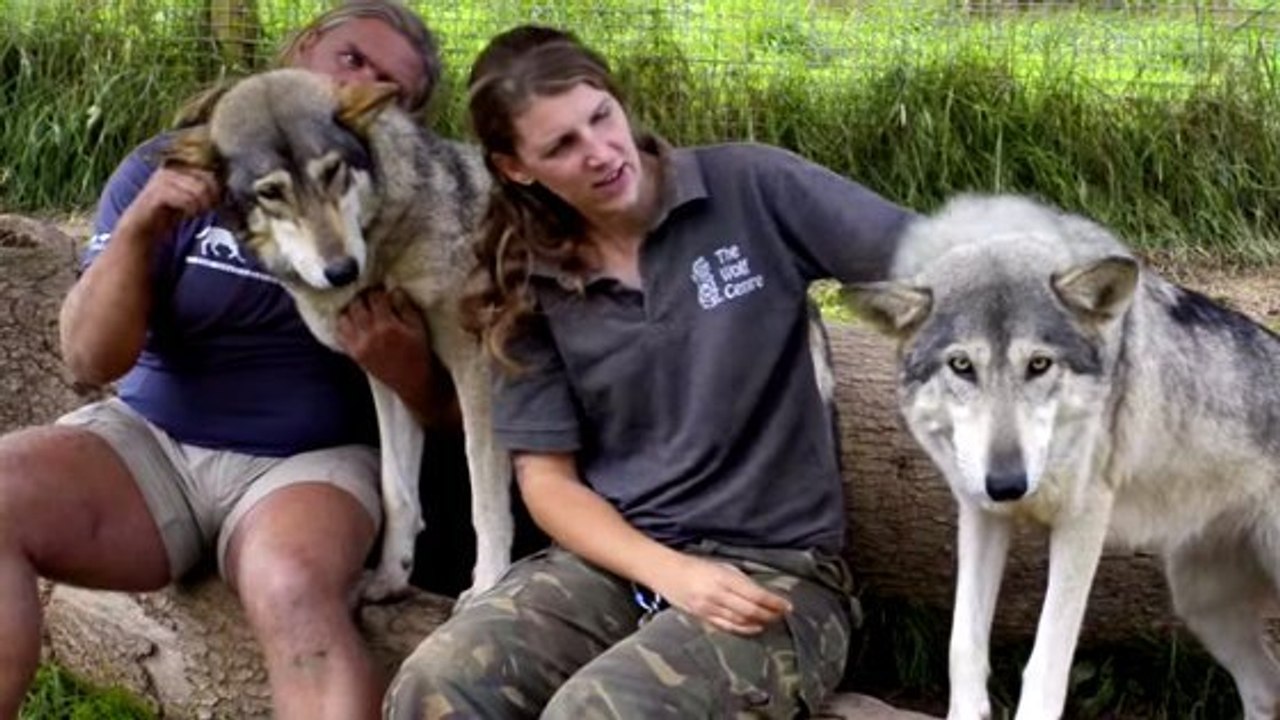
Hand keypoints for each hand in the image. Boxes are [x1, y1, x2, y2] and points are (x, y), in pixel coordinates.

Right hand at [118, 165, 218, 239]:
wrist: (144, 225)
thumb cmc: (171, 210)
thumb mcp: (191, 197)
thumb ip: (204, 188)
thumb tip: (225, 189)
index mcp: (180, 166)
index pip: (208, 172)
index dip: (216, 189)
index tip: (215, 203)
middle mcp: (171, 168)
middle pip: (206, 180)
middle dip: (210, 198)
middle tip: (206, 209)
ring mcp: (162, 179)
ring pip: (197, 189)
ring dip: (201, 205)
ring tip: (196, 212)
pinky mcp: (156, 193)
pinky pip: (184, 199)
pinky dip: (191, 208)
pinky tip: (188, 214)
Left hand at [336, 287, 430, 388]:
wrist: (412, 381)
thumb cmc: (418, 353)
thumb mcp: (419, 328)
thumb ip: (406, 308)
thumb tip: (394, 291)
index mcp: (388, 326)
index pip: (375, 298)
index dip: (378, 291)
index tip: (381, 290)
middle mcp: (370, 334)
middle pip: (356, 305)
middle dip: (362, 297)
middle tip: (368, 297)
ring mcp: (359, 345)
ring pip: (344, 318)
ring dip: (350, 310)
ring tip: (359, 309)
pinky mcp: (354, 354)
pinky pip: (340, 335)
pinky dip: (343, 326)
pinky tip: (352, 323)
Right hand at [652, 554, 792, 634]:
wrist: (666, 572)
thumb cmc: (695, 565)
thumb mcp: (720, 566)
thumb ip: (740, 579)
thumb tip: (763, 592)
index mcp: (723, 577)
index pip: (755, 594)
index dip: (774, 602)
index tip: (788, 605)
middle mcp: (716, 595)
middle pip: (751, 610)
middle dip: (770, 614)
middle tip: (783, 614)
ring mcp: (708, 608)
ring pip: (741, 620)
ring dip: (760, 622)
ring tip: (773, 620)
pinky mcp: (702, 617)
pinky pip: (728, 627)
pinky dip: (745, 629)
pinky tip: (755, 628)